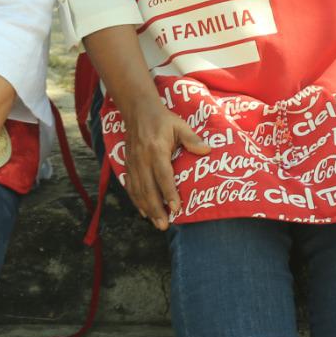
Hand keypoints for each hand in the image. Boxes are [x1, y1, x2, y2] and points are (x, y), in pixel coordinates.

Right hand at [121, 97, 210, 230]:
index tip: (176, 208)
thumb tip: (208, 151)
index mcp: (156, 149)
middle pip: (148, 188)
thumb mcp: (179, 125)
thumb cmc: (162, 119)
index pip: (163, 174)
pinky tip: (143, 212)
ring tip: (156, 223)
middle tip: (164, 226)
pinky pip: (130, 186)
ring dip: (147, 208)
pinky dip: (136, 201)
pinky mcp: (128, 164)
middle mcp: (142, 158)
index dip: (169, 192)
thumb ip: (192, 139)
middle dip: (156, 208)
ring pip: (138, 190)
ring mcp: (133, 162)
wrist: (138, 111)